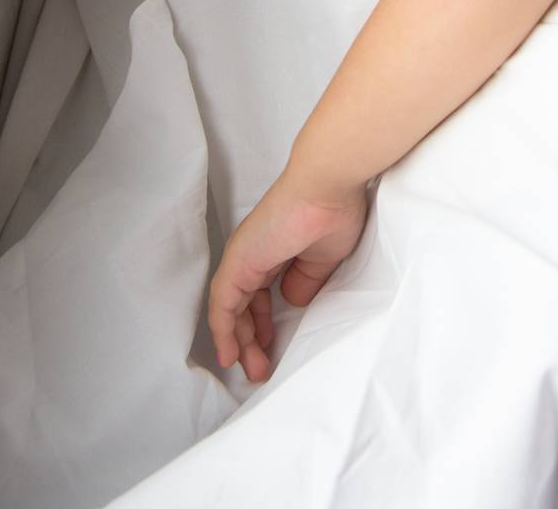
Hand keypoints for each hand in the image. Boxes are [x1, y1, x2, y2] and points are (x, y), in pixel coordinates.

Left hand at [207, 168, 370, 383]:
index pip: (258, 293)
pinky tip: (230, 356)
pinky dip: (224, 332)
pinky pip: (223, 305)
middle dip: (252, 340)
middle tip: (261, 368)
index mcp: (274, 249)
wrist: (327, 186)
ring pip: (231, 309)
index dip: (263, 322)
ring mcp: (243, 257)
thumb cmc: (334, 214)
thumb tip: (290, 300)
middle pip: (243, 305)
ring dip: (241, 343)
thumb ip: (304, 282)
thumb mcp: (323, 260)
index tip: (272, 345)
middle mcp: (254, 253)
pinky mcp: (238, 263)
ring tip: (253, 371)